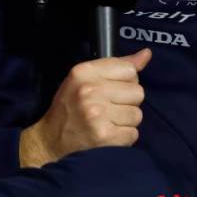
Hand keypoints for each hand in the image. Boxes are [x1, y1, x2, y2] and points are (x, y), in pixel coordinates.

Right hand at [19, 48, 151, 167]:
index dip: (125, 82)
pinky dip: (123, 137)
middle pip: (138, 92)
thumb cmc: (70, 107)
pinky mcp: (103, 136)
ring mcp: (97, 115)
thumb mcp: (85, 79)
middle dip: (128, 102)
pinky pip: (132, 134)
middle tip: (109, 109)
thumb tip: (146, 54)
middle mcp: (90, 91)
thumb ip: (117, 65)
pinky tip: (108, 135)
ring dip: (126, 121)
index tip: (111, 90)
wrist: (50, 142)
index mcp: (84, 72)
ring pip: (137, 115)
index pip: (129, 69)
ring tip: (108, 122)